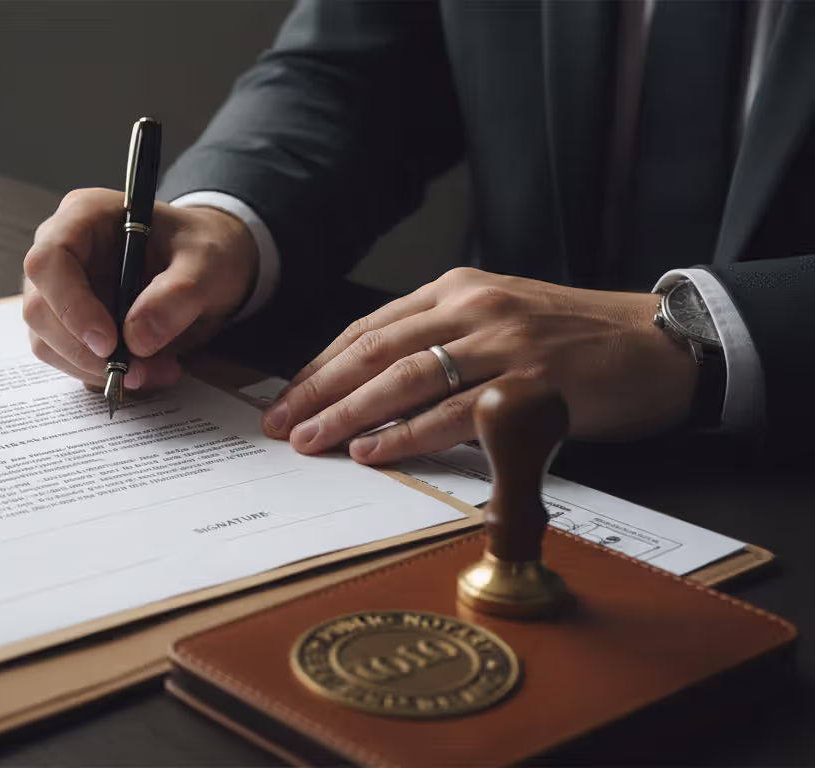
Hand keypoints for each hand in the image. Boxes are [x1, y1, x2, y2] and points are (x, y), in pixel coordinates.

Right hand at [22, 188, 257, 389]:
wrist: (205, 268)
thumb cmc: (201, 250)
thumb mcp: (207, 263)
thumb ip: (177, 295)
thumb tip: (136, 338)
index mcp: (84, 217)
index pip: (48, 261)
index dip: (70, 305)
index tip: (109, 343)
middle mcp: (60, 251)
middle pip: (40, 308)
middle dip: (85, 351)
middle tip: (139, 372)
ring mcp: (59, 290)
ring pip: (47, 342)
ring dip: (96, 369)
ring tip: (157, 371)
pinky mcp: (68, 324)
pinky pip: (67, 359)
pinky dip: (102, 374)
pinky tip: (147, 369)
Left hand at [261, 267, 697, 463]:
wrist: (659, 342)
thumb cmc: (574, 337)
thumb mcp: (498, 316)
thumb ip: (440, 339)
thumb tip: (371, 385)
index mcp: (457, 289)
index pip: (369, 328)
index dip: (321, 365)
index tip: (287, 396)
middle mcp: (472, 308)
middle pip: (373, 351)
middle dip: (318, 390)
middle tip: (280, 422)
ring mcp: (501, 344)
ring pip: (403, 379)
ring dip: (349, 414)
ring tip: (312, 440)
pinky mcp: (530, 385)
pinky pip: (453, 414)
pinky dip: (406, 435)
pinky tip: (372, 452)